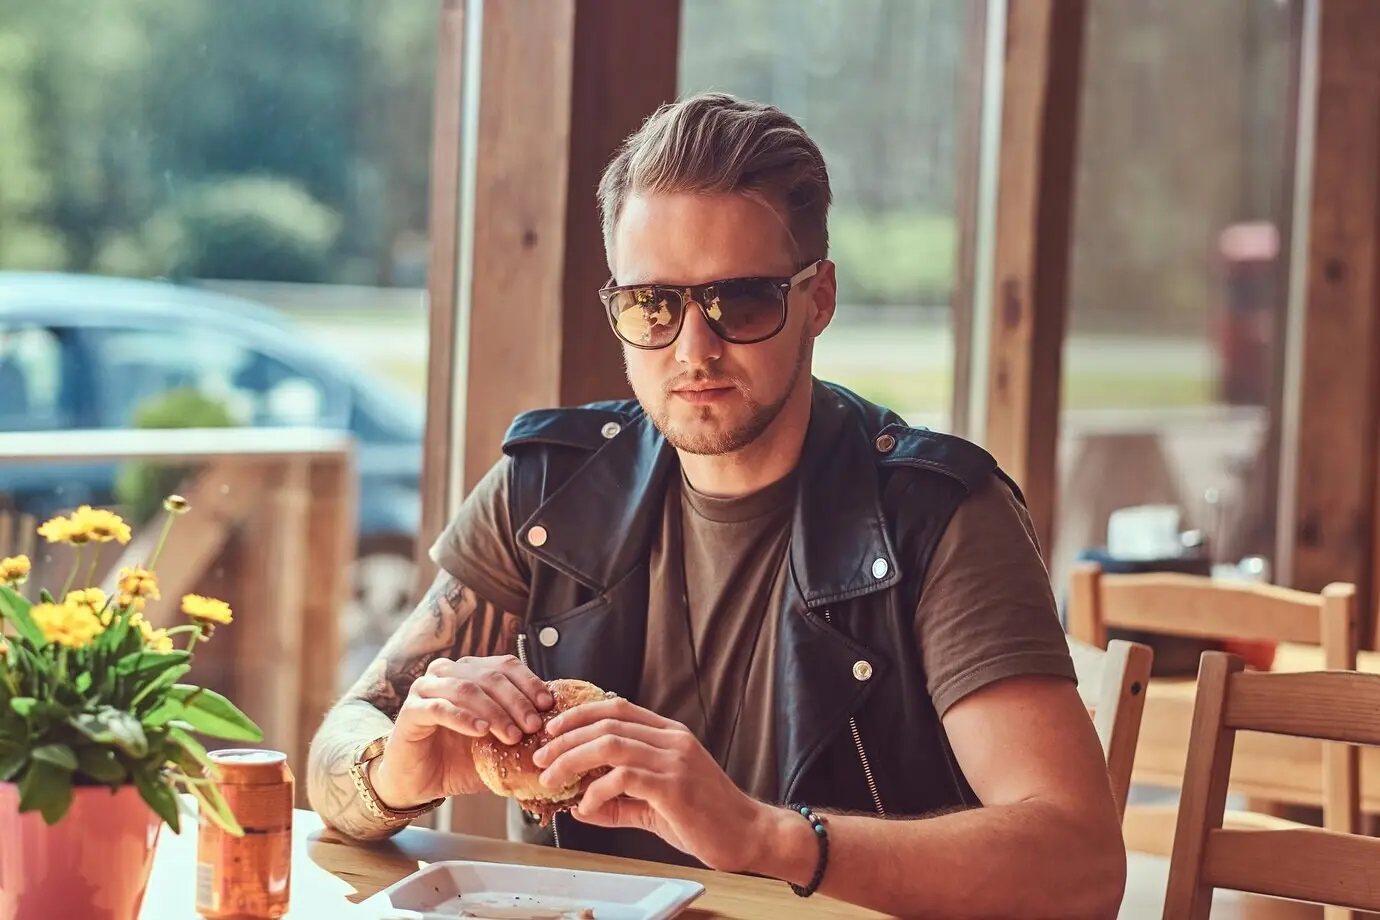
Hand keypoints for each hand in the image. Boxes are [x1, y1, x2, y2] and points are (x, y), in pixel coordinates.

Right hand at [372, 654, 552, 807]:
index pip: (506, 666)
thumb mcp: (496, 745)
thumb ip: (520, 733)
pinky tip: (481, 731)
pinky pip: (439, 708)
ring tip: (511, 734)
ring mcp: (427, 688)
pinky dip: (463, 718)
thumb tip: (560, 734)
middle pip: (489, 676)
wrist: (418, 781)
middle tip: (533, 726)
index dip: (529, 682)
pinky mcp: (411, 710)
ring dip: (494, 711)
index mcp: (471, 672)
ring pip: (466, 689)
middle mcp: (448, 672)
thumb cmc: (459, 759)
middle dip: (516, 701)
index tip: (547, 704)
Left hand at [532, 697, 769, 870]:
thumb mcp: (655, 805)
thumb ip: (619, 802)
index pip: (616, 708)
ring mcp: (674, 760)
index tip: (552, 731)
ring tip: (552, 779)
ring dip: (573, 759)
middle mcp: (672, 740)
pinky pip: (624, 777)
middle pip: (606, 721)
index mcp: (669, 734)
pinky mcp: (674, 786)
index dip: (579, 715)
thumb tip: (578, 806)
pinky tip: (587, 806)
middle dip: (565, 738)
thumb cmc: (706, 819)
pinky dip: (597, 791)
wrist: (749, 835)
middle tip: (541, 758)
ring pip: (610, 743)